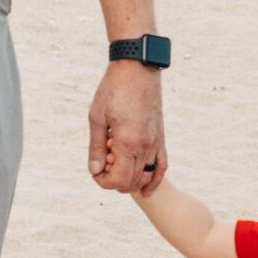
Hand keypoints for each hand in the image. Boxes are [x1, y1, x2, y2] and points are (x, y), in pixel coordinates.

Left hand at [90, 56, 164, 191]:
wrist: (138, 69)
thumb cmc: (113, 90)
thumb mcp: (97, 118)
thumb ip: (96, 147)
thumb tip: (95, 170)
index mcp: (127, 143)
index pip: (117, 180)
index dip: (102, 181)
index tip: (95, 169)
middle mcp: (145, 146)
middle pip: (131, 182)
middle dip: (114, 180)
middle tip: (103, 164)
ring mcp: (156, 143)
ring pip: (145, 177)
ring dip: (130, 179)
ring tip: (116, 166)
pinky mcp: (161, 138)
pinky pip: (161, 166)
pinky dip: (154, 180)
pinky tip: (146, 188)